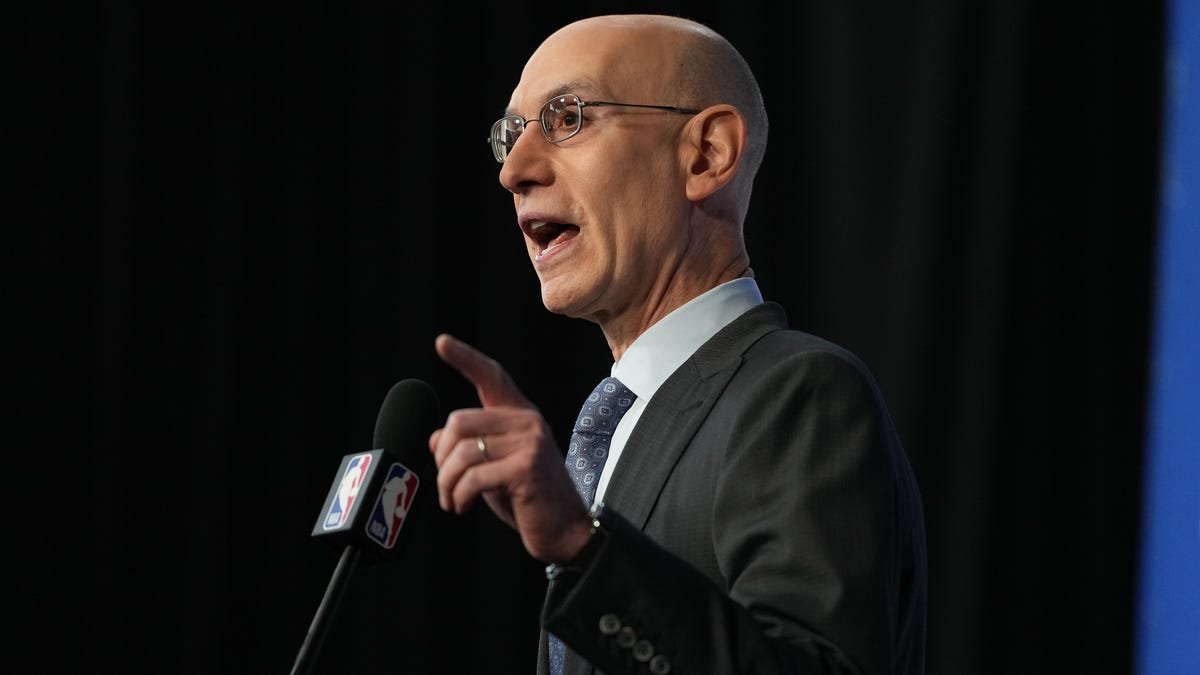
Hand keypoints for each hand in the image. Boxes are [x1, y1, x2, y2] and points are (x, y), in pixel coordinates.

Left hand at [429, 333, 592, 562]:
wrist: (566, 533)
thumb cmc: (530, 502)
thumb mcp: (494, 471)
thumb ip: (470, 450)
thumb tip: (435, 439)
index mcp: (521, 417)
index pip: (492, 377)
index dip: (465, 358)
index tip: (441, 342)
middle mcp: (527, 422)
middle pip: (459, 421)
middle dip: (442, 458)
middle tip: (445, 485)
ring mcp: (529, 442)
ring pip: (462, 451)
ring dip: (447, 483)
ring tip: (452, 501)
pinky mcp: (526, 467)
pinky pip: (473, 476)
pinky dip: (458, 495)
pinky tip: (462, 507)